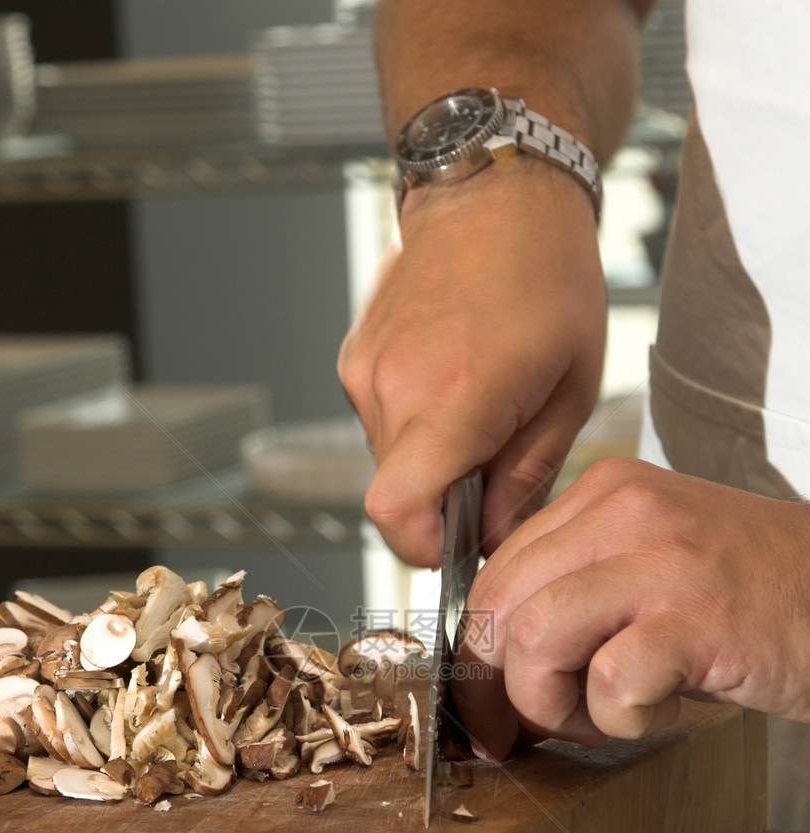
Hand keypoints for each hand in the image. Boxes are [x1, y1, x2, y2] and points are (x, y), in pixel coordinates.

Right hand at [338, 162, 605, 566]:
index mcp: (455, 396)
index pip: (397, 511)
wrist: (495, 191)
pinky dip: (415, 423)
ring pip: (389, 460)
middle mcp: (394, 386)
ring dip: (431, 457)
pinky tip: (453, 377)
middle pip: (398, 494)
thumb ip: (529, 476)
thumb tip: (497, 536)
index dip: (424, 547)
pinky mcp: (354, 358)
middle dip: (445, 499)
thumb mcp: (571, 388)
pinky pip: (380, 422)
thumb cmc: (547, 275)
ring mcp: (365, 370)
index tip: (459, 543)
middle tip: (497, 458)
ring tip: (481, 404)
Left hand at [454, 457, 809, 757]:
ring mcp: (661, 562)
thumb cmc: (752, 596)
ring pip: (534, 639)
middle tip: (540, 726)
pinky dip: (624, 719)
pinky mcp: (698, 618)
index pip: (494, 574)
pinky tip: (669, 706)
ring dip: (555, 705)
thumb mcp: (650, 569)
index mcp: (604, 494)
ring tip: (611, 713)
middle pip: (498, 607)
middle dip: (501, 689)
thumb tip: (495, 666)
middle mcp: (625, 512)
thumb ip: (575, 593)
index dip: (481, 654)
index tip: (492, 706)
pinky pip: (610, 683)